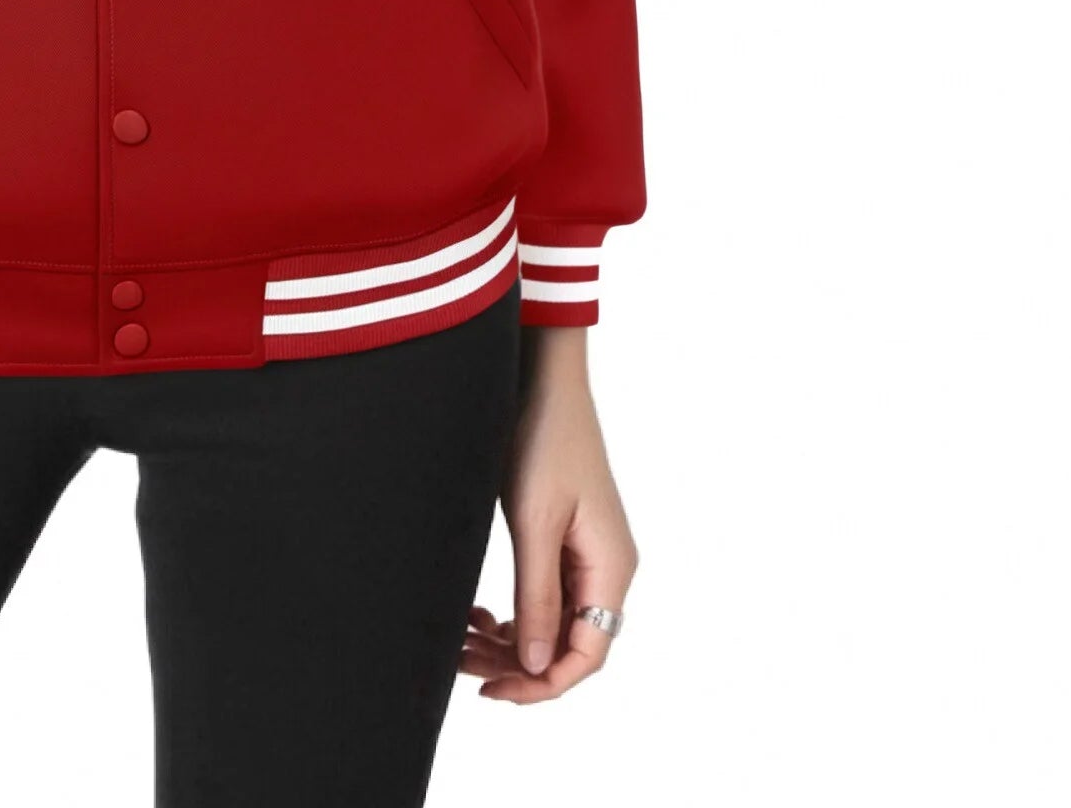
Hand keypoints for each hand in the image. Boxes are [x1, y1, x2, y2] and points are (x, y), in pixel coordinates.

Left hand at [463, 359, 637, 703]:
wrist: (542, 378)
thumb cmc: (543, 440)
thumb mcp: (535, 522)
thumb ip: (537, 596)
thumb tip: (538, 663)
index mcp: (610, 568)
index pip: (587, 656)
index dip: (541, 683)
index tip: (491, 691)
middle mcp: (605, 568)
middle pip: (567, 645)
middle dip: (515, 663)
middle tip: (459, 662)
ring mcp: (586, 554)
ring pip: (551, 623)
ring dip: (508, 639)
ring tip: (460, 637)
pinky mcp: (565, 539)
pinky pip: (544, 595)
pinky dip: (513, 612)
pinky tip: (478, 613)